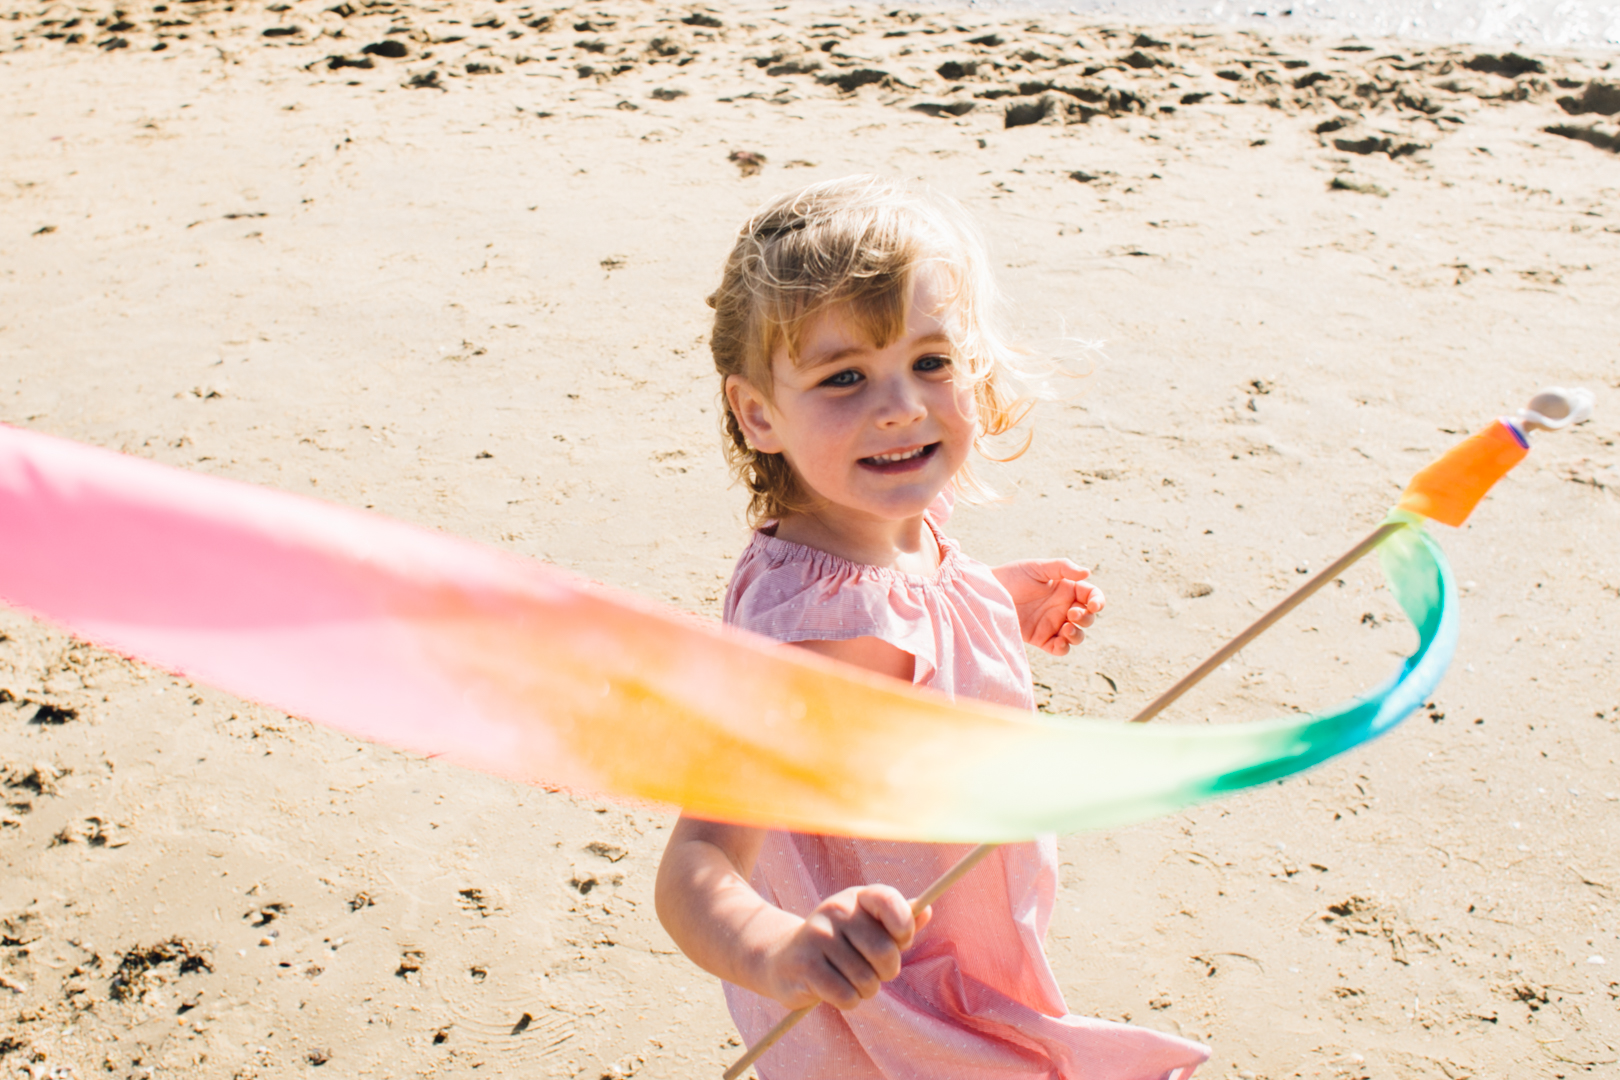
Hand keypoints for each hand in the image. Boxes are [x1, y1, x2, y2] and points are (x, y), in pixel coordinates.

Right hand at [760, 885, 930, 1010]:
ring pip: (866, 979)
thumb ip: (898, 920)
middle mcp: (835, 911)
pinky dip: (849, 1001)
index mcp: (855, 897)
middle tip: (874, 972)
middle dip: (887, 971)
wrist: (781, 958)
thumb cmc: (838, 944)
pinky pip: (847, 996)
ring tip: (850, 980)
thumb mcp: (866, 926)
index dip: (903, 927)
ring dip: (865, 990)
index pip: (889, 901)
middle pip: (884, 951)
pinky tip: (835, 991)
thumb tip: (927, 911)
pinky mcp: (805, 966)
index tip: (900, 941)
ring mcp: (817, 937)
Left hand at [992, 559, 1104, 655]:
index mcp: (1067, 588)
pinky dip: (1063, 648)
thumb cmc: (1013, 576)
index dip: (1097, 601)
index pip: (1091, 596)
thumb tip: (1087, 572)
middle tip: (1071, 614)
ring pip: (1076, 635)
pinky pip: (1059, 648)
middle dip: (1085, 618)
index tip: (1093, 604)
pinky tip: (1058, 642)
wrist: (988, 592)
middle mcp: (1062, 607)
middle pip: (1087, 618)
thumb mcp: (1038, 567)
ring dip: (1077, 635)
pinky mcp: (1041, 639)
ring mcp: (1053, 624)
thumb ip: (1063, 568)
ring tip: (1066, 629)